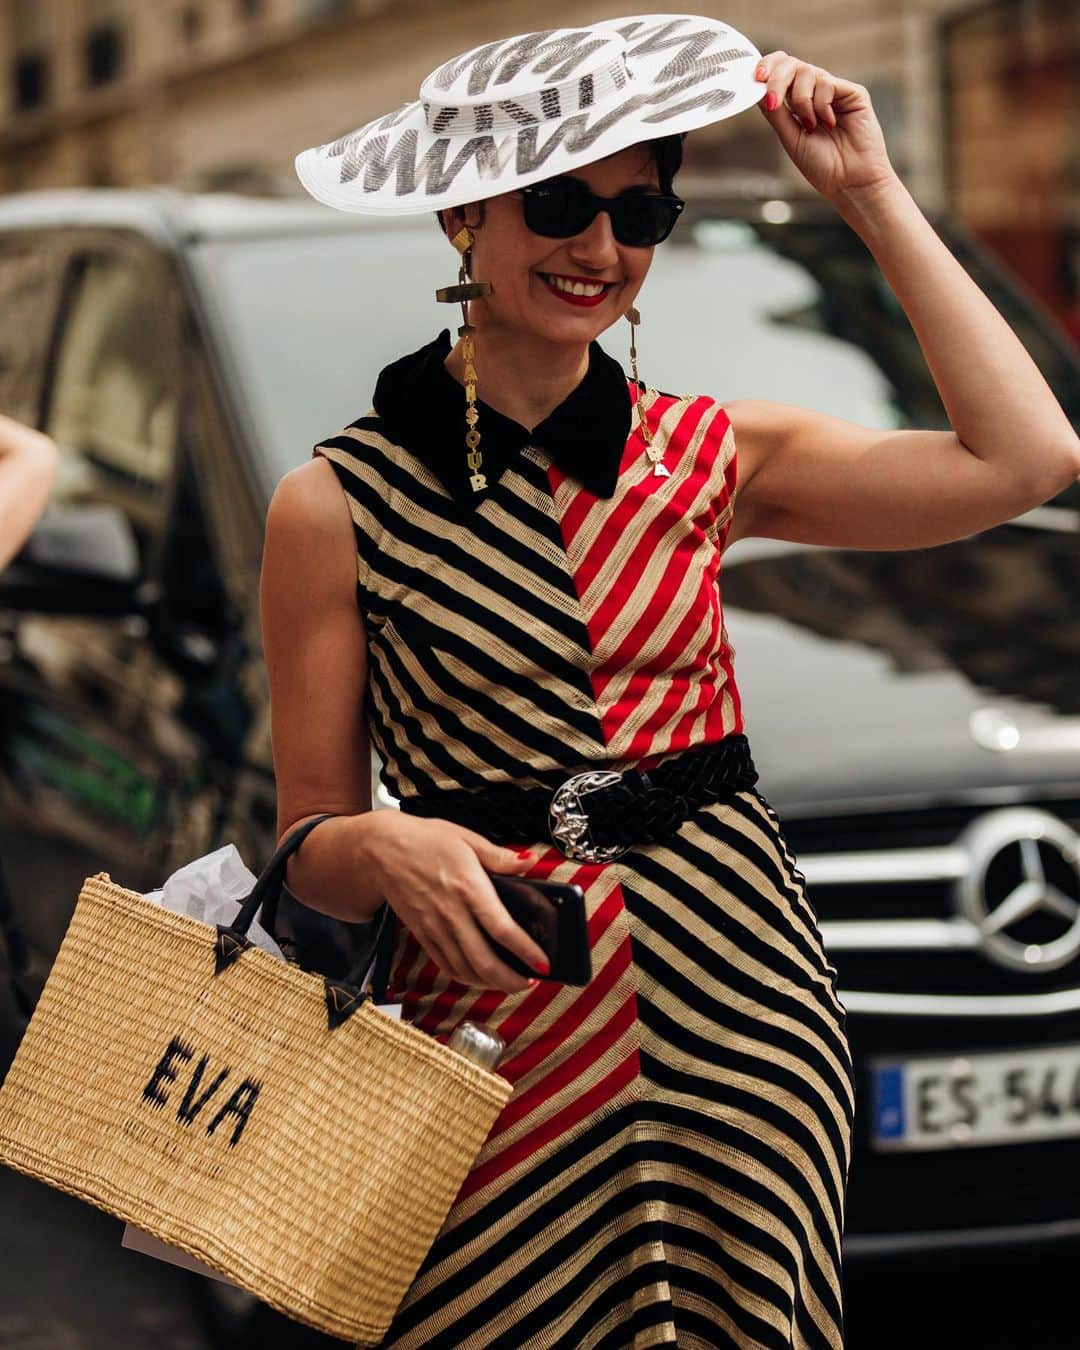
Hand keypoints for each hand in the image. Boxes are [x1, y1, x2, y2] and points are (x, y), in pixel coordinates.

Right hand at [359, 810, 547, 992]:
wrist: (381, 851)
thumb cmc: (425, 841)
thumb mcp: (467, 839)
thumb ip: (500, 857)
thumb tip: (530, 863)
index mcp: (468, 887)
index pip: (502, 928)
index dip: (525, 950)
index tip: (543, 962)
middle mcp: (451, 913)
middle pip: (484, 960)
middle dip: (511, 979)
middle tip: (531, 981)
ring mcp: (434, 927)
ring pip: (465, 969)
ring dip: (490, 983)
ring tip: (511, 983)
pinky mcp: (422, 935)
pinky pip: (446, 965)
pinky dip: (466, 977)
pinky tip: (480, 977)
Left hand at [753, 51, 898, 202]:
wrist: (849, 182)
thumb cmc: (822, 166)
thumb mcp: (790, 138)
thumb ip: (775, 113)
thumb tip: (758, 89)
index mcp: (797, 103)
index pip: (780, 72)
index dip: (767, 68)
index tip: (756, 78)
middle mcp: (815, 92)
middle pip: (791, 64)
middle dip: (777, 79)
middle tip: (773, 100)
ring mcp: (834, 91)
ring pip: (807, 73)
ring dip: (802, 102)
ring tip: (811, 126)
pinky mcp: (852, 92)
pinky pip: (827, 83)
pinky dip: (821, 105)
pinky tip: (830, 124)